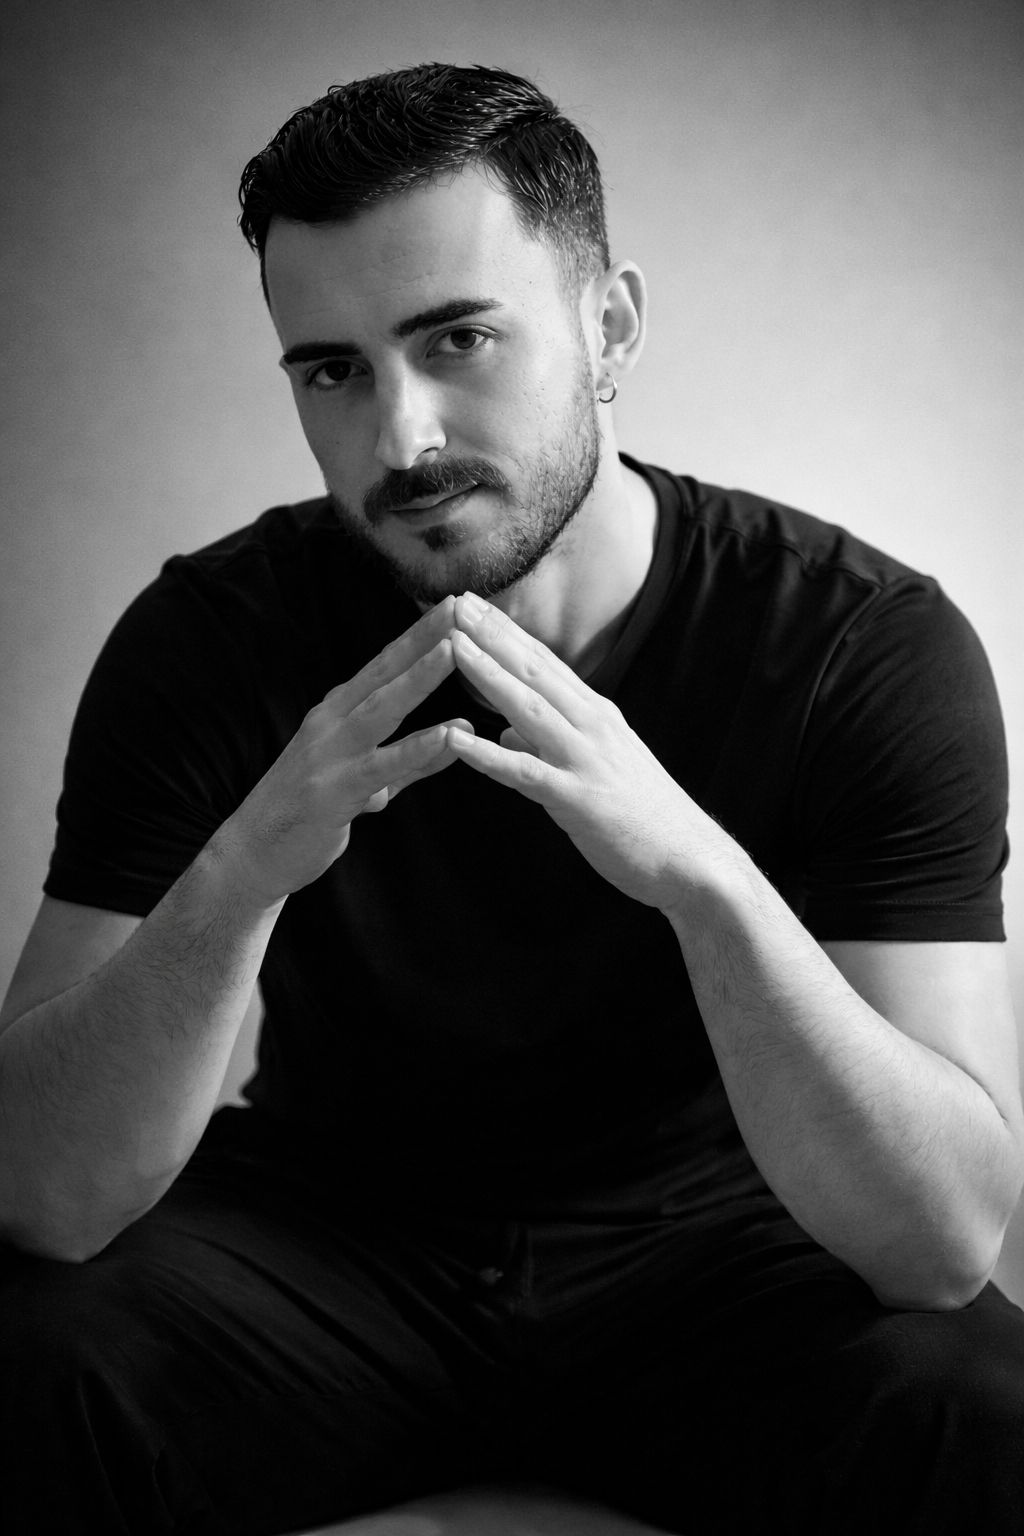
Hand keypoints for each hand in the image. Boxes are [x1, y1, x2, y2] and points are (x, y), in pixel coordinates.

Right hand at [214, 598, 472, 905]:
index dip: (419, 634)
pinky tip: (450, 735)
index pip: (385, 665)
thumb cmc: (311, 812)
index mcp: (338, 712)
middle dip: (423, 637)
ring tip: (455, 650)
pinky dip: (418, 748)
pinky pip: (383, 765)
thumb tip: (461, 732)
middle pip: (384, 672)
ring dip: (419, 677)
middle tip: (460, 605)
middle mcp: (331, 722)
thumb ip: (415, 757)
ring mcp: (329, 754)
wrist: (252, 853)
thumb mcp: (370, 778)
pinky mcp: (333, 790)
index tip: (454, 604)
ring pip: (382, 708)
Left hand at [446, 594, 732, 914]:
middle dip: (492, 635)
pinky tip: (453, 738)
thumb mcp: (600, 768)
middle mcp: (593, 726)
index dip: (508, 632)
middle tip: (455, 601)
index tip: (476, 604)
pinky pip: (523, 773)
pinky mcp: (576, 799)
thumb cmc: (646, 818)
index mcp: (598, 716)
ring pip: (528, 707)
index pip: (546, 663)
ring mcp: (585, 760)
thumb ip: (550, 748)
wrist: (690, 860)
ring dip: (487, 673)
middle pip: (535, 671)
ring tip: (451, 645)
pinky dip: (486, 754)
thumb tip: (510, 738)